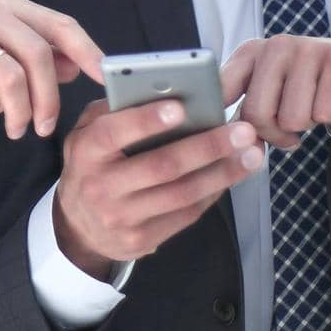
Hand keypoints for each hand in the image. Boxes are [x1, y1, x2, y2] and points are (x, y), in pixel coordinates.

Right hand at [0, 0, 104, 148]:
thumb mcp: (6, 79)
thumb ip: (42, 66)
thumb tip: (82, 64)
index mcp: (5, 9)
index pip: (58, 24)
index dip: (87, 50)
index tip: (107, 77)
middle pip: (36, 51)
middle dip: (47, 97)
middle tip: (44, 127)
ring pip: (9, 73)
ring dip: (18, 112)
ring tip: (14, 130)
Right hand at [53, 99, 262, 276]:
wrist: (79, 228)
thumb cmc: (92, 166)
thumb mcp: (87, 133)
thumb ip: (113, 111)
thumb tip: (158, 90)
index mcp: (86, 151)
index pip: (113, 133)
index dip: (146, 120)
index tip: (181, 107)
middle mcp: (100, 186)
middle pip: (161, 166)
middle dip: (207, 147)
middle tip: (242, 131)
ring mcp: (122, 217)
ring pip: (182, 193)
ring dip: (223, 173)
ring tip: (252, 154)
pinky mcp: (141, 240)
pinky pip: (186, 214)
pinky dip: (213, 193)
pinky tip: (232, 175)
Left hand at [219, 36, 330, 149]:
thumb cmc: (304, 86)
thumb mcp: (268, 95)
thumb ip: (246, 118)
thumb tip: (237, 149)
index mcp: (250, 52)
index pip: (223, 92)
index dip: (227, 121)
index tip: (232, 136)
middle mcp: (275, 46)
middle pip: (257, 114)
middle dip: (275, 134)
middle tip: (289, 130)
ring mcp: (308, 48)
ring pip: (293, 119)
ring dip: (307, 125)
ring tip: (313, 106)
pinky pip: (324, 113)